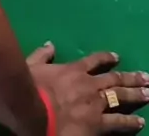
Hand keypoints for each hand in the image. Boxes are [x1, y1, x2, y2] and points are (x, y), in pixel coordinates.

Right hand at [27, 42, 148, 134]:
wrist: (35, 110)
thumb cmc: (31, 88)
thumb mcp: (32, 65)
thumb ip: (42, 55)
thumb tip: (50, 45)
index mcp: (74, 70)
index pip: (94, 61)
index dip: (106, 58)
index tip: (117, 57)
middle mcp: (89, 84)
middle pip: (114, 79)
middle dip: (131, 78)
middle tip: (146, 77)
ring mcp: (95, 103)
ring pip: (120, 97)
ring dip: (136, 94)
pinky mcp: (98, 123)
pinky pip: (118, 122)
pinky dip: (130, 122)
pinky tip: (140, 122)